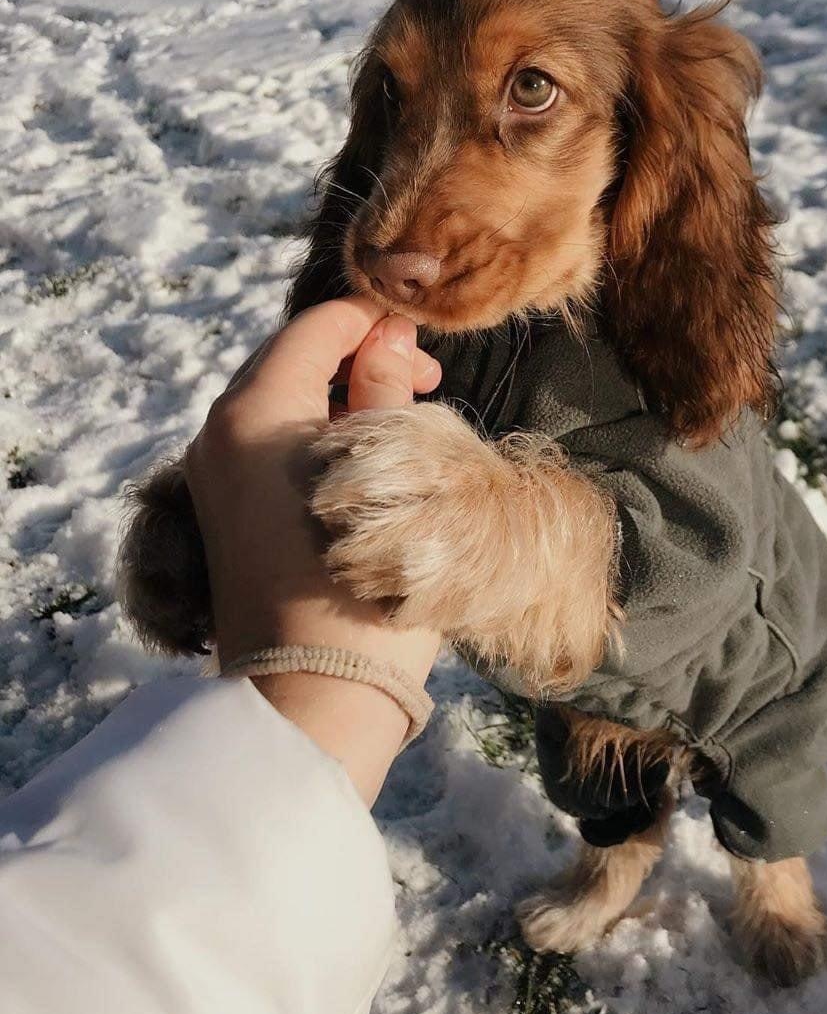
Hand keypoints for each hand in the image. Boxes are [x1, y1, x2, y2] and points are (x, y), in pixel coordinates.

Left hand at [184, 298, 442, 800]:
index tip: (425, 333)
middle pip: (289, 358)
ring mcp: (214, 475)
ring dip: (337, 392)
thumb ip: (386, 389)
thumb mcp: (391, 469)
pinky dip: (313, 429)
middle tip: (423, 377)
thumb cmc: (365, 580)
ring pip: (278, 399)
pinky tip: (363, 451)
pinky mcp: (222, 510)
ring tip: (401, 412)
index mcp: (254, 413)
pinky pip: (267, 440)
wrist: (313, 695)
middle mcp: (219, 433)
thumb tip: (390, 337)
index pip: (315, 327)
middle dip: (355, 354)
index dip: (373, 318)